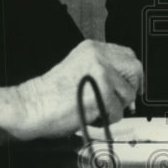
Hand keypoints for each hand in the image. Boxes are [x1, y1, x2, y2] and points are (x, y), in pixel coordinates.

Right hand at [0, 40, 141, 146]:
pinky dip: (108, 118)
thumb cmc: (50, 94)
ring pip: (128, 93)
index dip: (132, 73)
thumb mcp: (79, 68)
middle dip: (130, 89)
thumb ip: (101, 69)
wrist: (31, 105)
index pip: (127, 55)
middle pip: (135, 69)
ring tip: (97, 108)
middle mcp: (98, 56)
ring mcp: (101, 72)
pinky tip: (92, 115)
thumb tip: (126, 82)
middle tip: (119, 100)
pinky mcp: (102, 91)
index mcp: (92, 48)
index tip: (132, 85)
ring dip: (116, 107)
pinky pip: (118, 111)